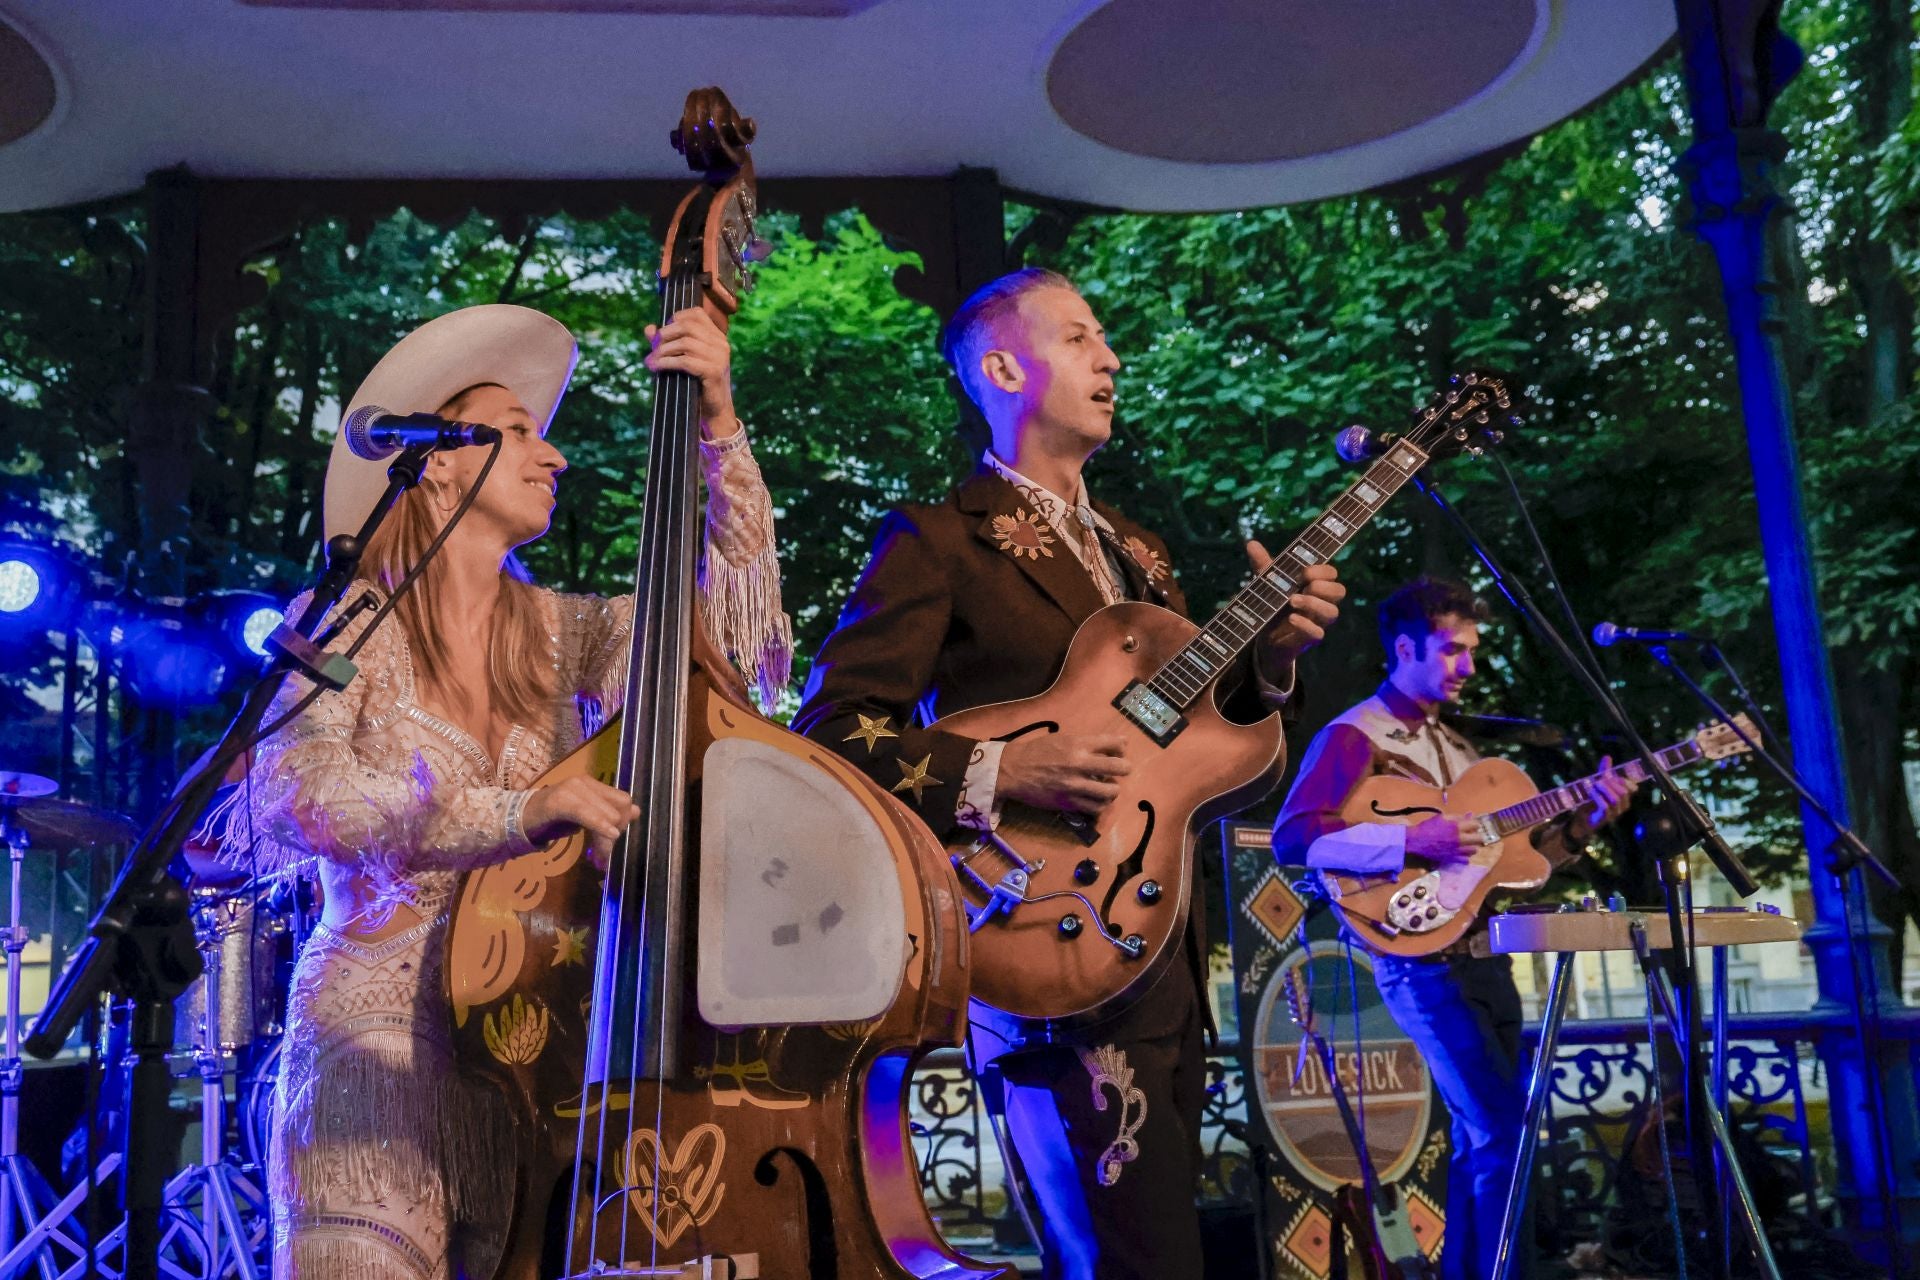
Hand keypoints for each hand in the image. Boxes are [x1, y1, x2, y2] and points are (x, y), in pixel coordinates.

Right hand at [523, 777, 640, 869]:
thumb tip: (636, 811)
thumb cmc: (552, 819)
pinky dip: (598, 825)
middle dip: (615, 836)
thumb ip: (608, 813)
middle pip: (617, 809)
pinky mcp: (559, 800)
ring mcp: (572, 789)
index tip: (614, 842)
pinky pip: (586, 813)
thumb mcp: (585, 817)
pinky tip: (606, 839)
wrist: (518, 819)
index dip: (623, 823)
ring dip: (605, 840)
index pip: (622, 801)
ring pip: (606, 814)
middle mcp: (585, 782)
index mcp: (593, 784)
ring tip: (599, 859)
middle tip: (604, 857)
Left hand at [645, 307, 736, 435]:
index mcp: (717, 336)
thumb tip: (649, 329)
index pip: (696, 314)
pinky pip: (685, 361)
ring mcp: (719, 357)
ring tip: (651, 361)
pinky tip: (657, 367)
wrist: (714, 411)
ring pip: (685, 343)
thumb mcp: (683, 359)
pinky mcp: (714, 371)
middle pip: (687, 327)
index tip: (662, 333)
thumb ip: (667, 342)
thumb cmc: (697, 383)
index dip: (675, 318)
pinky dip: (667, 362)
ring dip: (663, 351)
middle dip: (665, 335)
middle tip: (652, 348)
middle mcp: (721, 343)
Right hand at [997, 733, 1132, 817]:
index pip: (1114, 742)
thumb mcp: (1061, 739)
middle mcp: (1080, 764)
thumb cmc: (1036, 752)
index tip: (1120, 750)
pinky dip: (1100, 805)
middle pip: (1119, 767)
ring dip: (1113, 790)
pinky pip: (1095, 808)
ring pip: (1111, 792)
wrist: (1012, 771)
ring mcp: (1075, 785)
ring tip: (1109, 788)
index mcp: (1078, 744)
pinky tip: (1097, 800)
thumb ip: (1083, 744)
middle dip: (1125, 768)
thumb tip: (1106, 749)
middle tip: (1122, 770)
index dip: (1122, 746)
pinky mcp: (1069, 802)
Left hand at [1246, 550, 1343, 670]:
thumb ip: (1263, 565)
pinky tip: (1291, 619)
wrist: (1265, 634)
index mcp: (1316, 585)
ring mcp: (1318, 621)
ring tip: (1292, 601)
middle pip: (1339, 591)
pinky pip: (1318, 633)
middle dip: (1323, 587)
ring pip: (1332, 612)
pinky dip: (1305, 625)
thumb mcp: (1268, 583)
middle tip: (1303, 586)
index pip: (1331, 574)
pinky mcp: (1309, 638)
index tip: (1303, 572)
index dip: (1322, 571)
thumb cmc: (1274, 603)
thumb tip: (1251, 543)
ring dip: (1313, 604)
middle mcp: (1322, 602)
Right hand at [1406, 814, 1481, 864]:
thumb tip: (1468, 817)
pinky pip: (1466, 860)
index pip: (1476, 825)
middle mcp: (1459, 839)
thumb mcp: (1441, 818)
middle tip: (1472, 835)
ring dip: (1472, 846)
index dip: (1474, 824)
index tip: (1472, 825)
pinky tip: (1460, 852)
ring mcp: (1457, 851)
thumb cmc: (1427, 828)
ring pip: (1474, 850)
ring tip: (1466, 844)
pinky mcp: (1453, 859)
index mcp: (1456, 827)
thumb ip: (1456, 817)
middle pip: (1479, 839)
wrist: (1415, 843)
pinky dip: (1465, 856)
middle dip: (1477, 836)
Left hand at [1567, 756, 1636, 840]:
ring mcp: (1614, 814)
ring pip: (1615, 799)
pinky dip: (1598, 797)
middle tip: (1598, 781)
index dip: (1625, 780)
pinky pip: (1605, 806)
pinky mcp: (1604, 818)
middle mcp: (1622, 806)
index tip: (1614, 776)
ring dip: (1604, 789)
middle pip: (1623, 792)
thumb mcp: (1599, 784)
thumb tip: (1607, 756)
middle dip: (1611, 783)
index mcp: (1624, 798)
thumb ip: (1604, 772)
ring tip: (1595, 785)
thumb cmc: (1592, 801)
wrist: (1581, 819)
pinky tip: (1592, 792)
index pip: (1633, 788)